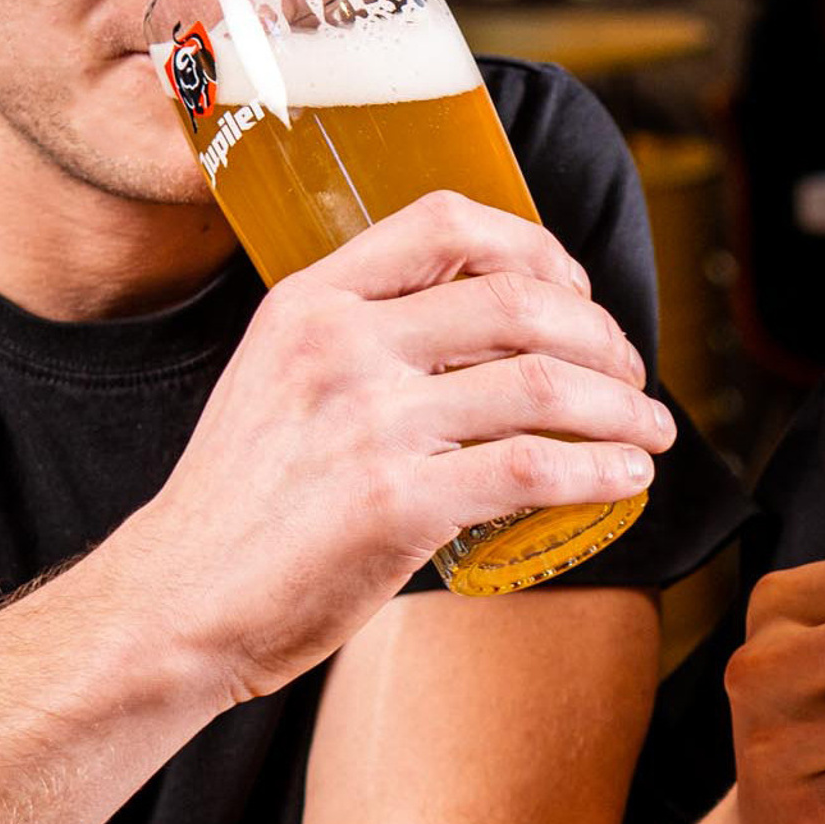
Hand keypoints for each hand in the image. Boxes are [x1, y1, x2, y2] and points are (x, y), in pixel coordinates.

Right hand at [122, 192, 676, 700]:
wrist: (175, 601)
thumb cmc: (238, 505)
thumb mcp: (276, 378)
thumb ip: (358, 342)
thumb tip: (478, 332)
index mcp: (310, 302)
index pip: (445, 222)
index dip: (534, 244)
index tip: (575, 287)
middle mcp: (342, 346)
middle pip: (518, 299)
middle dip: (600, 334)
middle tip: (631, 372)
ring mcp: (370, 423)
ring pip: (542, 382)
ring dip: (621, 404)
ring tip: (650, 428)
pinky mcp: (397, 503)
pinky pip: (532, 469)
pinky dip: (600, 468)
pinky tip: (626, 478)